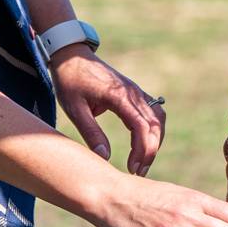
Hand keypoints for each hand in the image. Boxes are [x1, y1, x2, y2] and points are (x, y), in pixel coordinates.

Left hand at [48, 45, 165, 175]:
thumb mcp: (74, 108)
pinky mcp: (134, 92)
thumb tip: (105, 157)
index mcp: (118, 96)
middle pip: (155, 125)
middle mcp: (132, 92)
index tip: (132, 169)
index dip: (142, 150)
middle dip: (151, 150)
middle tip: (138, 171)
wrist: (72, 55)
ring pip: (158, 119)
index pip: (142, 126)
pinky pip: (152, 112)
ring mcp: (136, 91)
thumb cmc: (70, 80)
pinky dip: (152, 130)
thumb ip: (90, 132)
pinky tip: (142, 145)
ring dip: (154, 141)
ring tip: (141, 161)